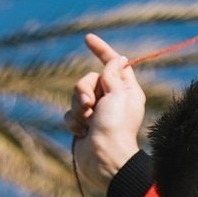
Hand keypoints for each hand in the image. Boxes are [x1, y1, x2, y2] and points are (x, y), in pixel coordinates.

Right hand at [65, 34, 145, 196]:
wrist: (103, 158)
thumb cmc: (115, 126)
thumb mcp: (118, 95)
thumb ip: (113, 75)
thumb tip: (119, 58)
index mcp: (127, 90)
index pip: (113, 64)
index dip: (101, 50)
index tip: (87, 37)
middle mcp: (113, 99)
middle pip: (89, 79)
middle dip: (84, 89)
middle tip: (91, 105)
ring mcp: (97, 112)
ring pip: (76, 95)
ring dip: (79, 107)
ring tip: (89, 122)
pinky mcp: (84, 124)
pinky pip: (70, 113)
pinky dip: (74, 121)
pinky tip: (83, 133)